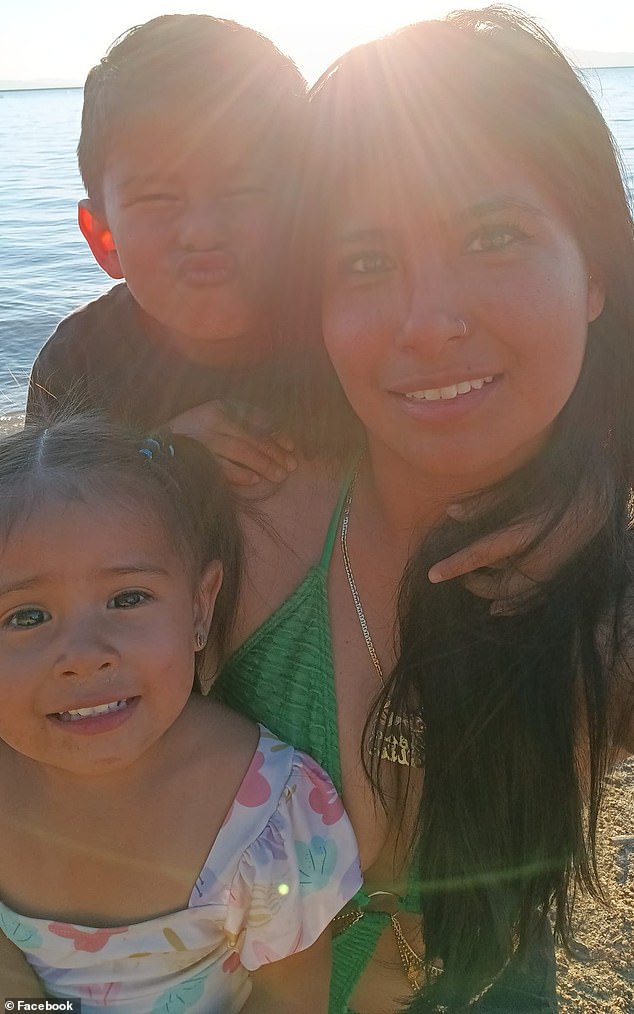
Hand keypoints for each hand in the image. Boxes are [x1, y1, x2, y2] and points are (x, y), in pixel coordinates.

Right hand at [169, 401, 296, 486]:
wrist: (156, 446)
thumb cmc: (195, 434)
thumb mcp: (217, 419)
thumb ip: (245, 423)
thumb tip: (280, 437)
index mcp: (221, 407)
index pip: (257, 420)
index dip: (277, 434)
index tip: (291, 446)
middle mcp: (213, 420)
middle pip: (253, 438)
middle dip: (275, 453)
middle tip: (291, 467)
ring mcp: (204, 439)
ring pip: (242, 452)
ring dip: (263, 465)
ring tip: (279, 476)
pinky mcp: (196, 458)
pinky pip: (223, 467)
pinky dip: (240, 474)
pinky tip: (254, 480)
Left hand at [428, 497, 603, 613]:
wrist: (595, 503)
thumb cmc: (554, 492)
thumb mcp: (518, 494)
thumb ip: (484, 504)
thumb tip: (451, 512)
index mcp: (522, 537)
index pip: (479, 556)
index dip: (454, 566)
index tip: (432, 576)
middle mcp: (535, 562)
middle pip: (495, 584)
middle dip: (473, 583)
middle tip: (457, 573)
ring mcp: (547, 574)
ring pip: (511, 595)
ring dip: (490, 593)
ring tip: (472, 584)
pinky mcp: (554, 578)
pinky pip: (529, 600)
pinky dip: (512, 605)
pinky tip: (498, 609)